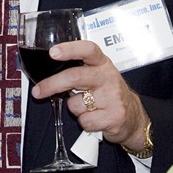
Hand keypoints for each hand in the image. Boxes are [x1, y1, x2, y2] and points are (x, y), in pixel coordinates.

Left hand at [29, 40, 149, 149]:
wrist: (133, 117)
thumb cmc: (109, 93)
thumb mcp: (98, 74)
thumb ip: (78, 69)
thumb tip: (48, 72)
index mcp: (102, 63)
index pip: (88, 50)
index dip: (69, 49)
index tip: (53, 52)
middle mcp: (108, 77)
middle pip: (74, 77)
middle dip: (51, 84)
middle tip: (38, 91)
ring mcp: (113, 97)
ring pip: (76, 104)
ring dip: (74, 109)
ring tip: (87, 107)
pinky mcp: (114, 116)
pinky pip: (85, 121)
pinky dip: (84, 122)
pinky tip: (95, 118)